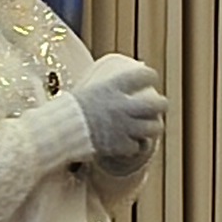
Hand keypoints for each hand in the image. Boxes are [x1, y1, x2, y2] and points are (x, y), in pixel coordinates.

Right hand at [72, 57, 167, 171]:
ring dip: (152, 126)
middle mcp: (122, 106)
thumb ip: (107, 87)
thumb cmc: (70, 109)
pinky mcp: (120, 145)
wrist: (60, 131)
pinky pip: (138, 146)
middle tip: (160, 105)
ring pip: (154, 127)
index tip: (151, 78)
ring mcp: (124, 126)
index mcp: (113, 87)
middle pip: (157, 104)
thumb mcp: (88, 90)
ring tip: (149, 126)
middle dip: (161, 104)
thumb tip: (118, 78)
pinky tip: (131, 143)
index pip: (143, 75)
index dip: (150, 76)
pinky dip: (136, 145)